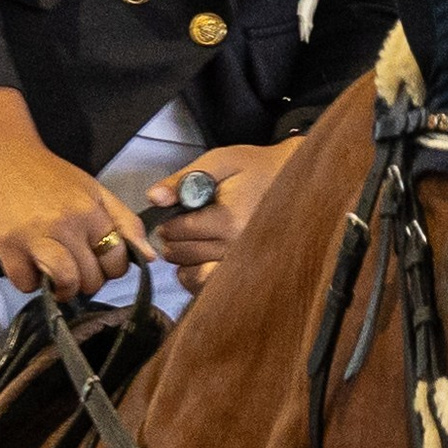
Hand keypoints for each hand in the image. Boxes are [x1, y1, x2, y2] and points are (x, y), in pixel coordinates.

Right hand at [0, 88, 155, 298]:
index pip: (118, 261)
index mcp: (91, 211)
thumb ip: (124, 222)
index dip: (110, 269)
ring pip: (66, 284)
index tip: (97, 263)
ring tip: (54, 277)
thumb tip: (149, 257)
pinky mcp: (7, 247)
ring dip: (62, 290)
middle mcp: (68, 224)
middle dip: (86, 282)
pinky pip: (26, 285)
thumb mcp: (93, 191)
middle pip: (92, 279)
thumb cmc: (48, 175)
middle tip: (73, 269)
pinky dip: (28, 282)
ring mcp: (36, 236)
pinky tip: (28, 265)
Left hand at [145, 144, 288, 282]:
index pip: (178, 232)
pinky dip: (194, 274)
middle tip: (180, 224)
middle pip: (181, 254)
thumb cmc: (256, 169)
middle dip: (173, 239)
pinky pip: (204, 286)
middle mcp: (236, 248)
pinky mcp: (243, 274)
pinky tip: (199, 256)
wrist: (292, 182)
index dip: (168, 222)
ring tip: (192, 238)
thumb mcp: (220, 161)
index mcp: (230, 221)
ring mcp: (240, 265)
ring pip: (189, 272)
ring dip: (182, 257)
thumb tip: (154, 198)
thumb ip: (183, 179)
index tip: (174, 213)